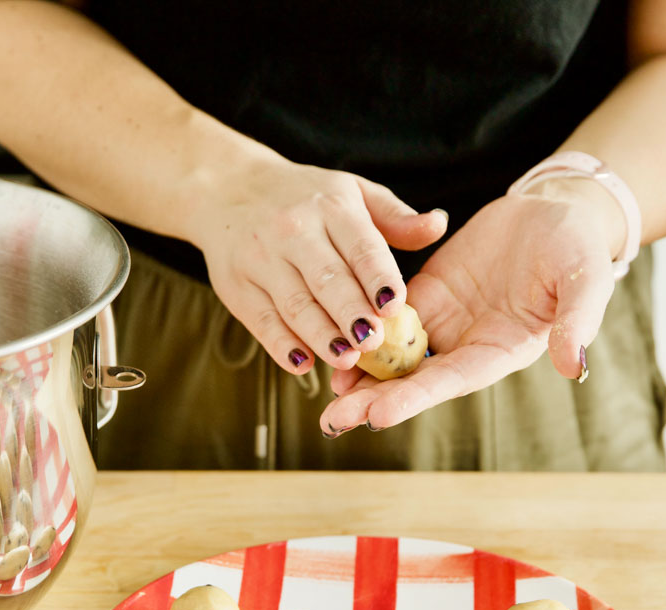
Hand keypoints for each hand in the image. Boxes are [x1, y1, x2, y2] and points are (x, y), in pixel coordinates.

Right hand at [191, 154, 446, 373]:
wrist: (228, 189)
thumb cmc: (305, 198)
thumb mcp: (352, 193)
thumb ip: (396, 217)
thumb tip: (438, 225)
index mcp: (332, 206)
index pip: (361, 245)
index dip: (378, 276)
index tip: (395, 304)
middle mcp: (294, 230)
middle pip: (327, 279)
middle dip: (350, 313)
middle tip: (373, 342)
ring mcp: (262, 259)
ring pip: (295, 304)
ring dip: (320, 335)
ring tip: (345, 361)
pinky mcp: (237, 286)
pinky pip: (262, 321)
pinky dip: (281, 345)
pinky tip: (303, 365)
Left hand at [320, 183, 622, 432]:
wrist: (554, 213)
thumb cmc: (576, 248)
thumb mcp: (584, 280)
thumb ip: (577, 321)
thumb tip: (574, 365)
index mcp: (500, 351)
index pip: (452, 381)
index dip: (415, 398)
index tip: (377, 415)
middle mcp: (466, 346)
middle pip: (414, 381)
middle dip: (373, 401)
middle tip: (333, 421)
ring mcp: (443, 324)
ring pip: (394, 358)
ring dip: (360, 379)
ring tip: (325, 401)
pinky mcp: (426, 296)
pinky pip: (387, 320)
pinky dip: (362, 335)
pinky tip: (331, 345)